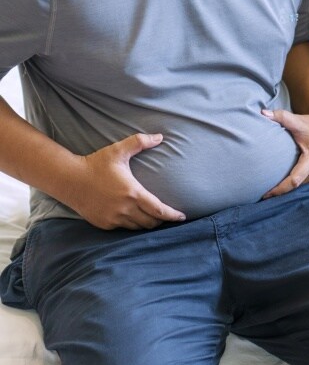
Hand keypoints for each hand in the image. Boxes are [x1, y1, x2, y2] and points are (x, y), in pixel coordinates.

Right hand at [65, 133, 185, 229]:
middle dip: (161, 220)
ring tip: (152, 217)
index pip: (160, 210)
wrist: (68, 179)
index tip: (182, 216)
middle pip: (151, 222)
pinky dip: (131, 224)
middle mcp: (125, 209)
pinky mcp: (105, 224)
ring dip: (147, 223)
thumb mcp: (118, 151)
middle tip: (167, 215)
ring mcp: (114, 218)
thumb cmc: (95, 164)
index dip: (173, 215)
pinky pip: (124, 228)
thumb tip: (160, 136)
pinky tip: (134, 217)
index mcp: (133, 193)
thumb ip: (139, 142)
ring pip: (138, 227)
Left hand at [261, 108, 308, 197]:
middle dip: (280, 191)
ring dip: (287, 189)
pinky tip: (283, 186)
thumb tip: (262, 113)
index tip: (266, 194)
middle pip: (296, 186)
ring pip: (301, 186)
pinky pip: (306, 184)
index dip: (279, 189)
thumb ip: (281, 117)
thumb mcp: (299, 121)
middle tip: (262, 195)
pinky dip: (294, 185)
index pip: (294, 180)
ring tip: (270, 192)